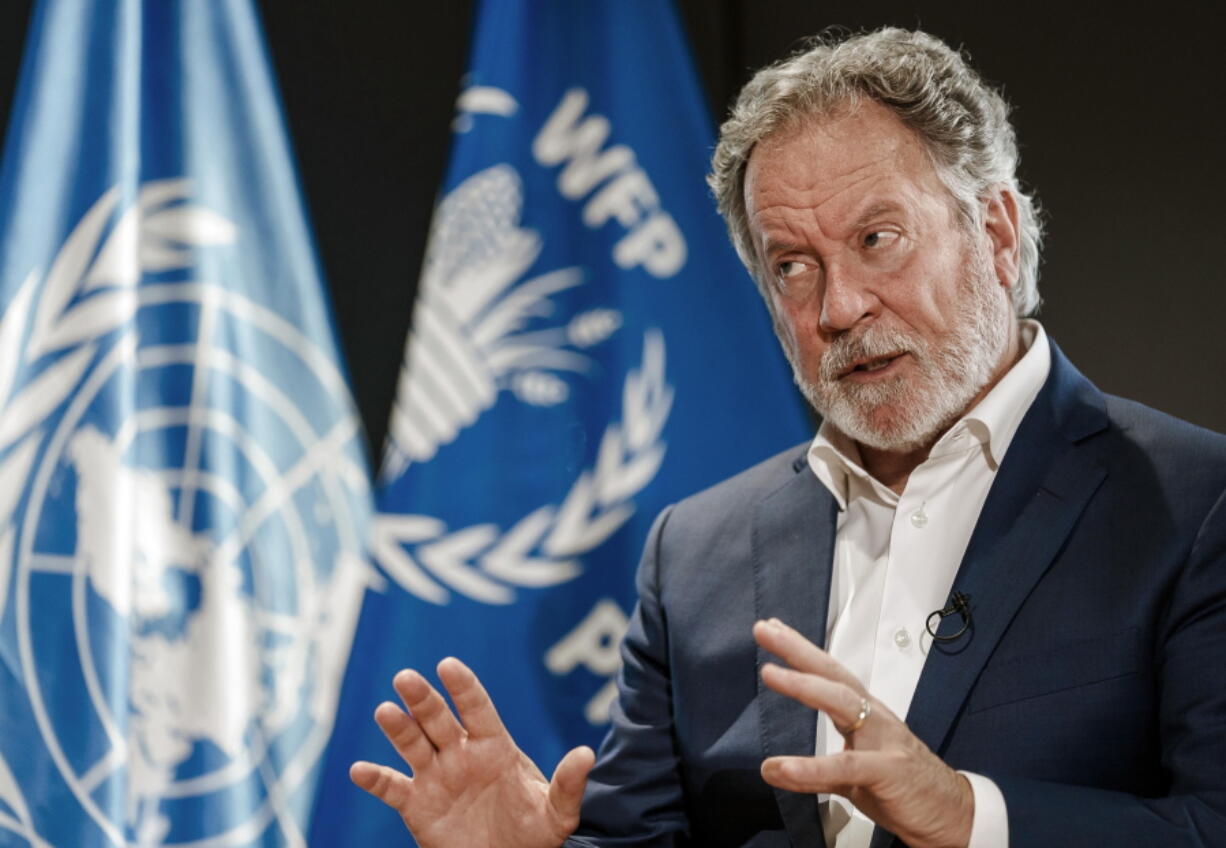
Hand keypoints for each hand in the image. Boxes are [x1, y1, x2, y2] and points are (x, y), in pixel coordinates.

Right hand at [350, 657, 594, 847]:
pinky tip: (358, 770)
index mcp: (494, 747)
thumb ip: (567, 784)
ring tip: (385, 711)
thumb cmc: (535, 834)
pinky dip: (374, 779)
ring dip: (397, 728)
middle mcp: (461, 754)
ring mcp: (436, 777)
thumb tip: (587, 753)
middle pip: (438, 719)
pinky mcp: (416, 804)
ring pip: (412, 744)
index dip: (464, 687)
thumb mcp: (556, 812)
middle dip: (422, 699)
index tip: (448, 665)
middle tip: (406, 678)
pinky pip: (391, 787)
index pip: (477, 709)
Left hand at [753, 618, 973, 847]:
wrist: (953, 815)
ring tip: (769, 672)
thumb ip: (811, 772)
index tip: (772, 627)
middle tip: (764, 629)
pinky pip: (845, 766)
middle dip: (798, 650)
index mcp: (865, 713)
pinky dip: (811, 767)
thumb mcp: (850, 776)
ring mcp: (883, 740)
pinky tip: (782, 767)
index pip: (829, 674)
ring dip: (804, 686)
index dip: (801, 651)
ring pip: (842, 703)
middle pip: (833, 675)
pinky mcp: (888, 771)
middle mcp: (874, 717)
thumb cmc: (903, 786)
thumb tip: (769, 769)